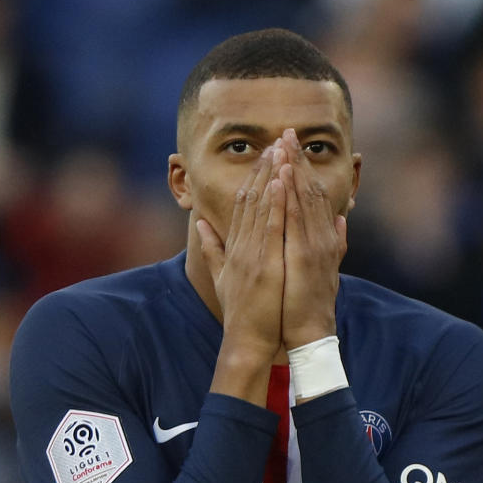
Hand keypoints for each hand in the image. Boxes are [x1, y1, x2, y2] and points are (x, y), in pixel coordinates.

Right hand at [196, 141, 287, 360]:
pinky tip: (281, 182)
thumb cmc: (240, 312)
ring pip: (261, 207)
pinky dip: (275, 204)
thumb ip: (212, 249)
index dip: (254, 178)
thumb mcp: (221, 276)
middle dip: (263, 169)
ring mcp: (252, 254)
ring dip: (270, 177)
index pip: (243, 204)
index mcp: (234, 247)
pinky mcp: (264, 265)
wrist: (246, 340)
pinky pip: (270, 228)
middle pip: (251, 199)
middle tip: (275, 141)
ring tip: (279, 151)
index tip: (265, 156)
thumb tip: (201, 225)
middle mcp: (241, 245)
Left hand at [280, 128, 346, 349]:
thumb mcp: (324, 268)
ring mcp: (316, 245)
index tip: (290, 147)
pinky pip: (298, 219)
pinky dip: (291, 196)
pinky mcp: (306, 256)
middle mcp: (323, 237)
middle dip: (298, 161)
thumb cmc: (307, 304)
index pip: (313, 197)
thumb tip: (343, 221)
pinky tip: (284, 176)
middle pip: (311, 190)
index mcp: (323, 239)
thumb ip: (335, 243)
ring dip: (295, 169)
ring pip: (306, 199)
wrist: (310, 333)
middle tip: (287, 132)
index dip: (302, 170)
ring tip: (284, 144)